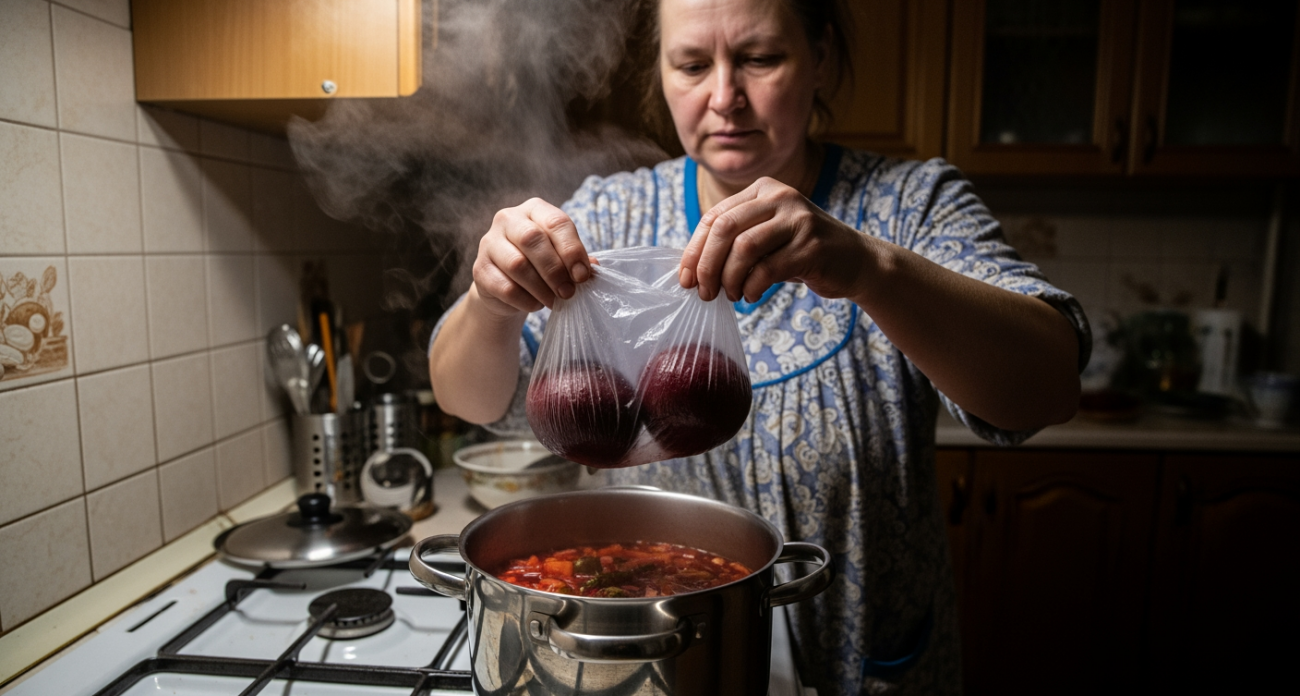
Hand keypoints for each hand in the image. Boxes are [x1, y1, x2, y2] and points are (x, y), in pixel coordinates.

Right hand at [472, 198, 595, 317]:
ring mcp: (489, 242)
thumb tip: (592, 268)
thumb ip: (576, 260)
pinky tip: (535, 304)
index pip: (556, 222)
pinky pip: (505, 287)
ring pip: (517, 265)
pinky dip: (525, 300)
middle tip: (568, 292)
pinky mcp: (480, 269)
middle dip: (555, 270)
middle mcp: (508, 219)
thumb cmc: (540, 264)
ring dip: (541, 288)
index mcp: (534, 209)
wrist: (506, 285)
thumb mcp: (560, 257)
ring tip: (555, 301)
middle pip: (533, 240)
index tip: (583, 276)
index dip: (572, 250)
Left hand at [679, 177, 871, 302]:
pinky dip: (751, 287)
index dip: (694, 250)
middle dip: (707, 265)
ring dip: (729, 279)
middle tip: (704, 292)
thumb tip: (691, 268)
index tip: (685, 278)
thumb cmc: (802, 252)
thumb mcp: (768, 236)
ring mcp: (799, 220)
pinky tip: (751, 296)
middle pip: (725, 229)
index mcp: (764, 189)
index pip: (715, 217)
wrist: (856, 261)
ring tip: (731, 295)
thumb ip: (735, 240)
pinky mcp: (812, 246)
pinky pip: (767, 269)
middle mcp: (781, 197)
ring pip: (744, 248)